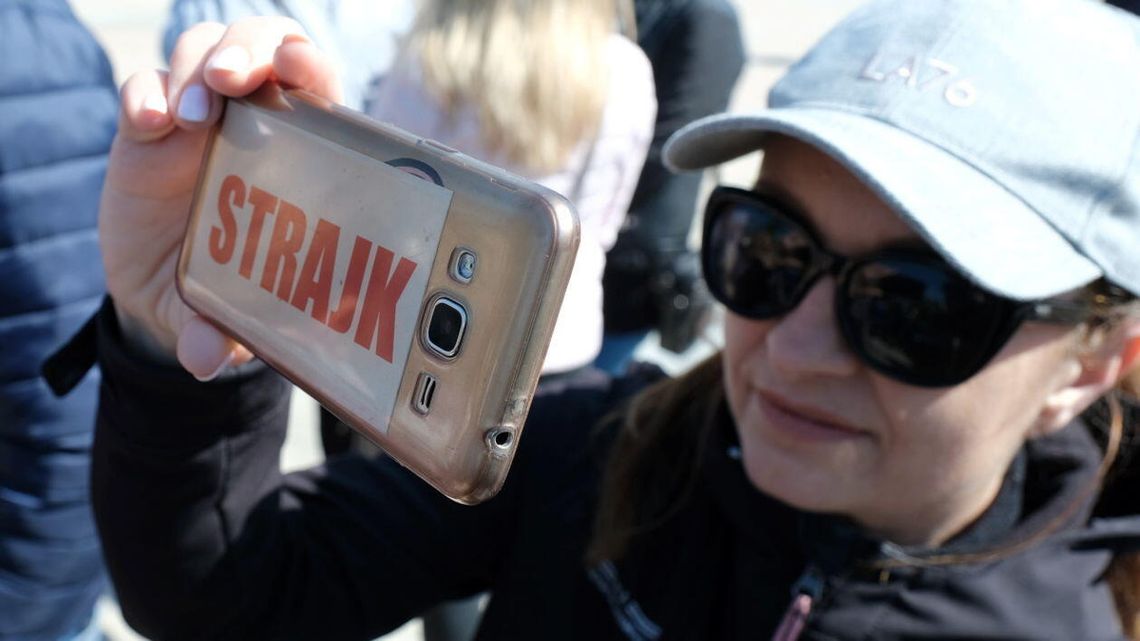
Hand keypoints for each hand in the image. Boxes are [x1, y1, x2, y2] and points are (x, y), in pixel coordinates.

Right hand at [99, 17, 342, 379]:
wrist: (166, 293)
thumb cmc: (225, 292)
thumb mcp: (226, 315)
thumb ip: (221, 332)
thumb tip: (209, 359)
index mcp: (297, 152)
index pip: (315, 84)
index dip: (310, 64)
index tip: (299, 69)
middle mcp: (251, 124)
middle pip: (260, 47)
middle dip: (250, 50)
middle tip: (234, 82)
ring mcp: (197, 120)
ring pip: (202, 49)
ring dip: (197, 66)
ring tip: (190, 115)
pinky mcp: (145, 128)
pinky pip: (143, 86)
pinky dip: (145, 94)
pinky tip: (149, 124)